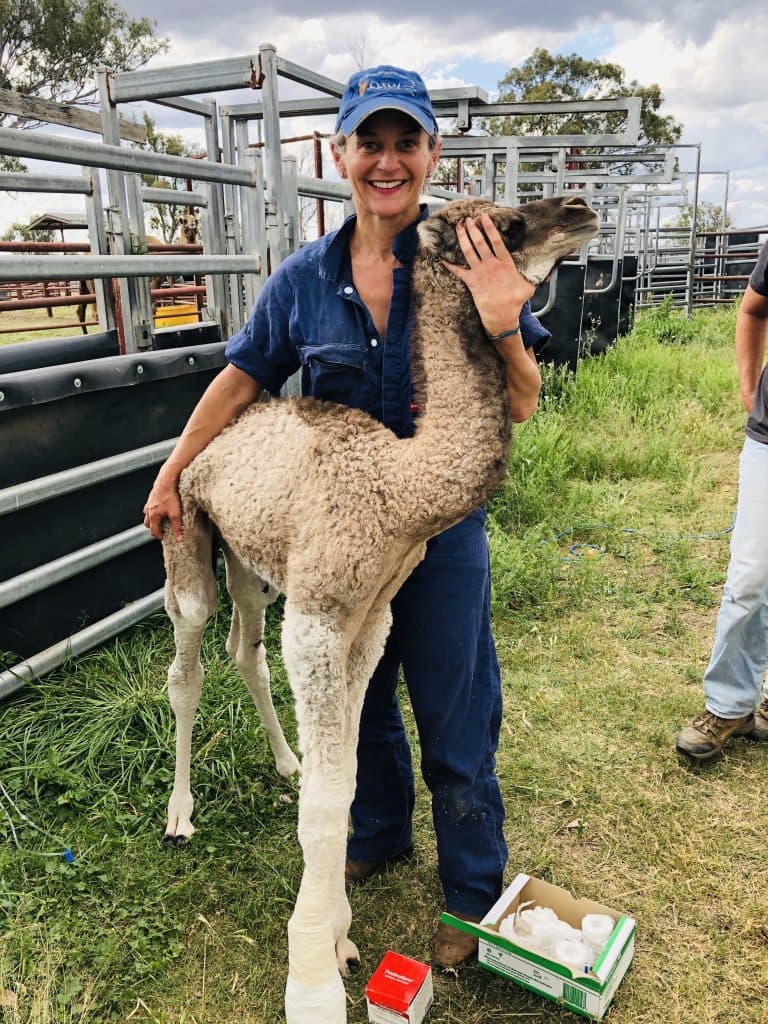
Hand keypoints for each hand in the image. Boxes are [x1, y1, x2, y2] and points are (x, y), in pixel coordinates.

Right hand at [143, 472, 182, 541]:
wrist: (167, 480)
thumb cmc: (171, 496)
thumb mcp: (176, 514)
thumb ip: (177, 527)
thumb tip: (179, 539)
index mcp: (153, 516)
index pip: (153, 531)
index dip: (159, 536)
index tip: (166, 537)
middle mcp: (149, 510)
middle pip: (148, 524)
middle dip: (154, 528)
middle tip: (162, 529)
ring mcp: (149, 502)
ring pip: (147, 514)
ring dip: (152, 519)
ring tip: (161, 519)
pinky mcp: (152, 495)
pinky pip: (150, 505)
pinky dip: (153, 509)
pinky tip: (160, 507)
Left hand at [443, 213, 534, 337]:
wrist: (502, 316)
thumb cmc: (515, 302)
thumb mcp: (528, 286)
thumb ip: (530, 276)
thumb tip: (543, 271)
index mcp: (505, 264)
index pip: (496, 241)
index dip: (489, 227)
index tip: (484, 217)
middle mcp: (491, 265)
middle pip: (479, 243)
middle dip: (472, 229)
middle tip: (467, 218)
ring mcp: (480, 273)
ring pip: (468, 252)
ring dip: (462, 238)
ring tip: (458, 227)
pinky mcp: (471, 282)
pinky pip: (458, 271)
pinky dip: (449, 265)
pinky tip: (442, 258)